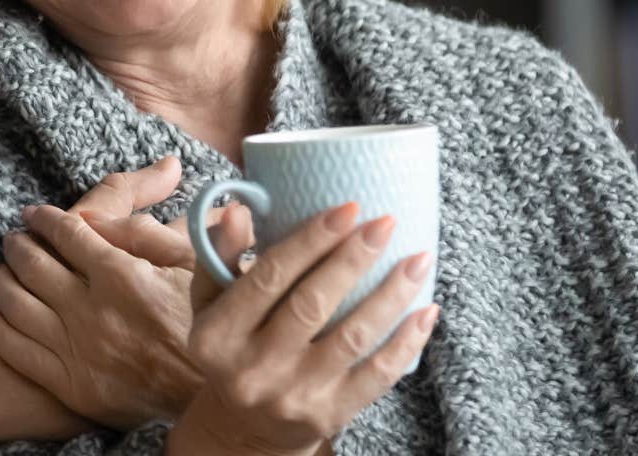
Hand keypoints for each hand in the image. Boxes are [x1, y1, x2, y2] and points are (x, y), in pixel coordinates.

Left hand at [0, 156, 187, 439]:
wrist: (209, 396)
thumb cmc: (204, 321)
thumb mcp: (190, 263)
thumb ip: (139, 231)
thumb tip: (91, 213)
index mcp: (122, 275)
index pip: (66, 233)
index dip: (43, 218)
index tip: (33, 213)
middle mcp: (93, 310)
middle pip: (33, 264)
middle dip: (17, 244)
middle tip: (13, 237)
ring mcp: (78, 349)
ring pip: (17, 304)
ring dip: (0, 279)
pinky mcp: (70, 385)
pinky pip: (17, 350)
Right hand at [168, 203, 438, 455]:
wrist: (244, 429)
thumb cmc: (232, 349)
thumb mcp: (211, 304)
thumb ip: (220, 256)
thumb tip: (238, 210)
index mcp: (217, 336)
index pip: (269, 277)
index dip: (310, 240)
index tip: (347, 208)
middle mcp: (253, 369)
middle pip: (313, 304)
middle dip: (354, 258)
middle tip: (385, 223)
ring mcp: (294, 395)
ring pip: (352, 338)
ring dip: (391, 294)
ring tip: (418, 259)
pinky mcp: (329, 415)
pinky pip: (378, 375)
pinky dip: (407, 341)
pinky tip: (426, 310)